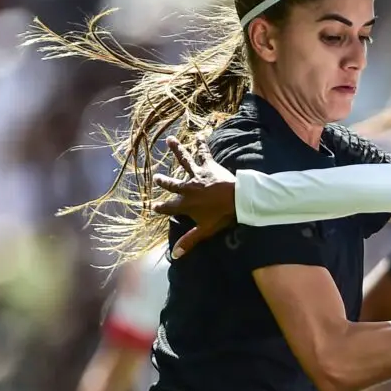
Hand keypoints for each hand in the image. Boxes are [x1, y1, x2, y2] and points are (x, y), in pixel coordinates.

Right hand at [152, 135, 236, 256]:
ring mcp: (197, 175)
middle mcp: (187, 187)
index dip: (160, 208)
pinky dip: (202, 144)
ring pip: (184, 161)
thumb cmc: (221, 216)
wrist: (237, 200)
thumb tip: (175, 256)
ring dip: (177, 150)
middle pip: (172, 184)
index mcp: (185, 204)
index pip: (168, 207)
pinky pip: (204, 153)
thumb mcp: (204, 230)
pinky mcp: (209, 166)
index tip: (152, 207)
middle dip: (164, 181)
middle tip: (157, 177)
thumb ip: (189, 241)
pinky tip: (201, 135)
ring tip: (170, 140)